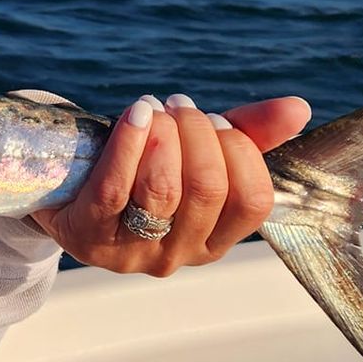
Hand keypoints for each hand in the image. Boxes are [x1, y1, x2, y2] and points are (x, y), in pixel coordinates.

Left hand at [31, 94, 310, 275]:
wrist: (63, 184)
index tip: (214, 119)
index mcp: (214, 240)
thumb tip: (299, 109)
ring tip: (155, 110)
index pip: (253, 200)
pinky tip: (137, 115)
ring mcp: (130, 252)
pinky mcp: (86, 236)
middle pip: (208, 190)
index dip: (240, 150)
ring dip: (165, 136)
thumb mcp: (194, 152)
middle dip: (198, 133)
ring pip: (163, 192)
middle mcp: (177, 255)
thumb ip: (247, 134)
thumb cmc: (139, 168)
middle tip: (179, 106)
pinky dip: (129, 143)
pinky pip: (114, 188)